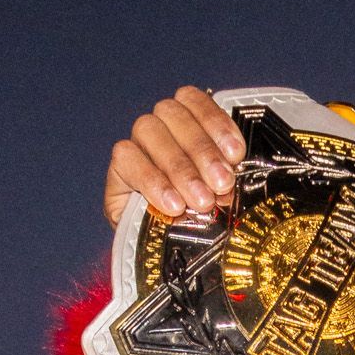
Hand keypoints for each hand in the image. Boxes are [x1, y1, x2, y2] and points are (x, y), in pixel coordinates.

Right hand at [104, 87, 244, 225]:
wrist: (162, 254)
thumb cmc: (198, 219)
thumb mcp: (218, 197)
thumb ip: (223, 180)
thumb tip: (233, 182)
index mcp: (187, 121)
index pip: (194, 100)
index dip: (215, 122)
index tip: (235, 153)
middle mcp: (160, 125)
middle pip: (173, 114)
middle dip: (202, 150)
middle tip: (221, 184)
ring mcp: (137, 143)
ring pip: (151, 131)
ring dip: (180, 167)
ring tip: (201, 201)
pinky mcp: (119, 167)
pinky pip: (128, 159)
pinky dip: (153, 181)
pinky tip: (173, 205)